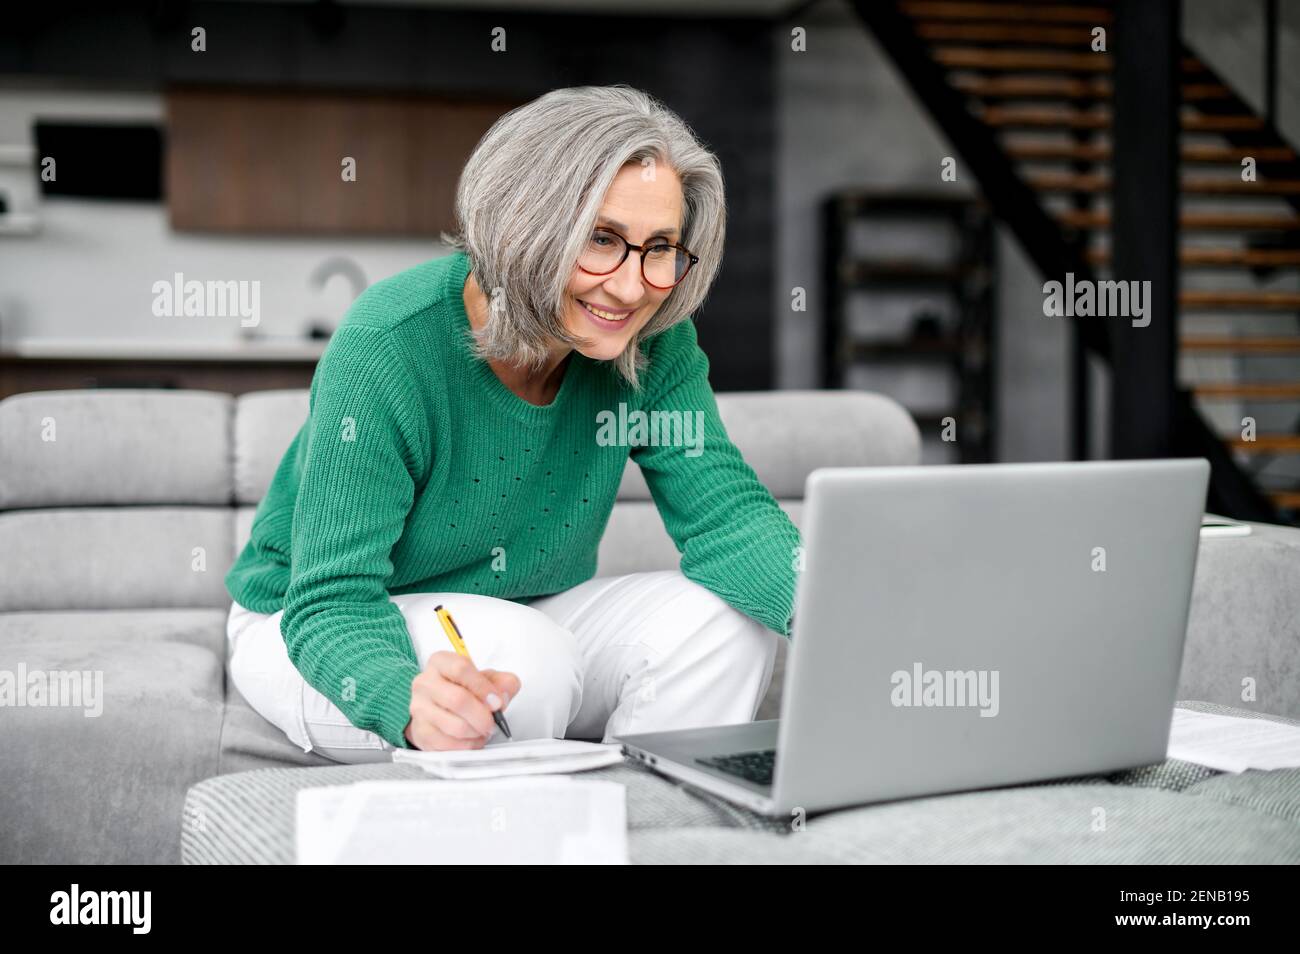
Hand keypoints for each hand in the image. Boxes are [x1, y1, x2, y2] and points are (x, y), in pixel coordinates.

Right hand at [404, 651, 520, 750]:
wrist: (439, 707)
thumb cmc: (463, 689)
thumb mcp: (486, 678)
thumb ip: (502, 682)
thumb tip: (504, 695)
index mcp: (441, 662)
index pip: (461, 669)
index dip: (483, 687)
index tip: (497, 702)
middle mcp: (425, 683)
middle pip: (457, 699)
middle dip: (482, 715)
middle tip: (493, 722)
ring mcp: (419, 708)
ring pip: (454, 726)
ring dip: (476, 732)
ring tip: (482, 730)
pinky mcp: (420, 732)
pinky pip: (449, 745)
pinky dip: (467, 745)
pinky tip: (472, 739)